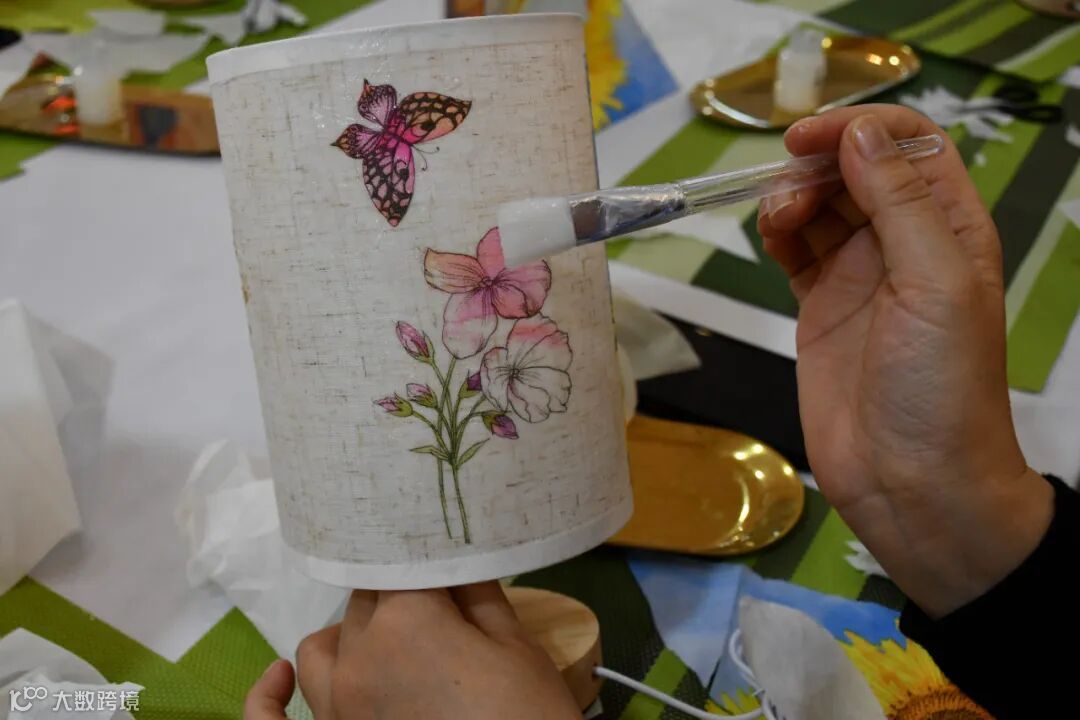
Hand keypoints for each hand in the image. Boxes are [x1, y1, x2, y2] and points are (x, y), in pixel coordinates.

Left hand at [244, 582, 580, 718]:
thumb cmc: (527, 714)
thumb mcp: (516, 646)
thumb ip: (477, 592)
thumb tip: (453, 559)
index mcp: (406, 619)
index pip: (402, 563)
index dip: (427, 563)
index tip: (446, 562)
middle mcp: (358, 656)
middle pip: (366, 602)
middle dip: (402, 598)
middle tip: (445, 612)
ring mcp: (336, 705)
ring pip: (322, 647)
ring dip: (350, 634)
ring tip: (389, 642)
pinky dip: (265, 697)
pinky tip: (277, 676)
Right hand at [758, 105, 1052, 616]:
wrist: (913, 483)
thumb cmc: (941, 387)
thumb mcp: (936, 285)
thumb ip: (899, 204)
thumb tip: (859, 137)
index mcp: (950, 228)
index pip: (910, 146)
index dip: (862, 130)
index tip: (810, 141)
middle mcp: (906, 242)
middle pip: (857, 170)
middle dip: (818, 163)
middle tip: (786, 188)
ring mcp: (860, 275)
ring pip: (820, 204)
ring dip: (792, 195)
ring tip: (775, 220)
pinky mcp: (820, 306)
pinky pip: (794, 248)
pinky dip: (777, 231)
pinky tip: (769, 237)